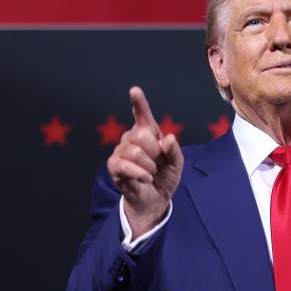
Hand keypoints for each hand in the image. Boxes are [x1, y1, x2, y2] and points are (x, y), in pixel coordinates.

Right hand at [107, 86, 183, 237]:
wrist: (155, 199)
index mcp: (148, 134)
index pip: (142, 115)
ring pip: (135, 152)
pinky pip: (126, 165)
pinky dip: (140, 174)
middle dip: (155, 153)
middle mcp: (131, 138)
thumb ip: (175, 151)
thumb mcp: (176, 164)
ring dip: (149, 167)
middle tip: (157, 164)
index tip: (135, 91)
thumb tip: (169, 138)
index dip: (139, 103)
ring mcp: (121, 151)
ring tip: (150, 174)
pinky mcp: (114, 166)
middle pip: (142, 135)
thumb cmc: (164, 177)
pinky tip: (145, 179)